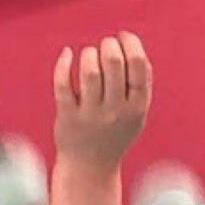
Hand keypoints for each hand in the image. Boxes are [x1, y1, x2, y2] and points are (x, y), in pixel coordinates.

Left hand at [53, 32, 152, 175]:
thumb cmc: (114, 133)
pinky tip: (67, 54)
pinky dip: (64, 63)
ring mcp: (91, 114)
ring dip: (88, 54)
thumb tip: (133, 45)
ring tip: (88, 55)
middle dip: (108, 45)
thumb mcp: (137, 114)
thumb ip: (141, 84)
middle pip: (114, 63)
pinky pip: (63, 83)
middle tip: (104, 46)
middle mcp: (115, 111)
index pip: (139, 65)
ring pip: (90, 70)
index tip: (122, 37)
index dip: (131, 43)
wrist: (89, 167)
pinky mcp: (67, 116)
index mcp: (137, 107)